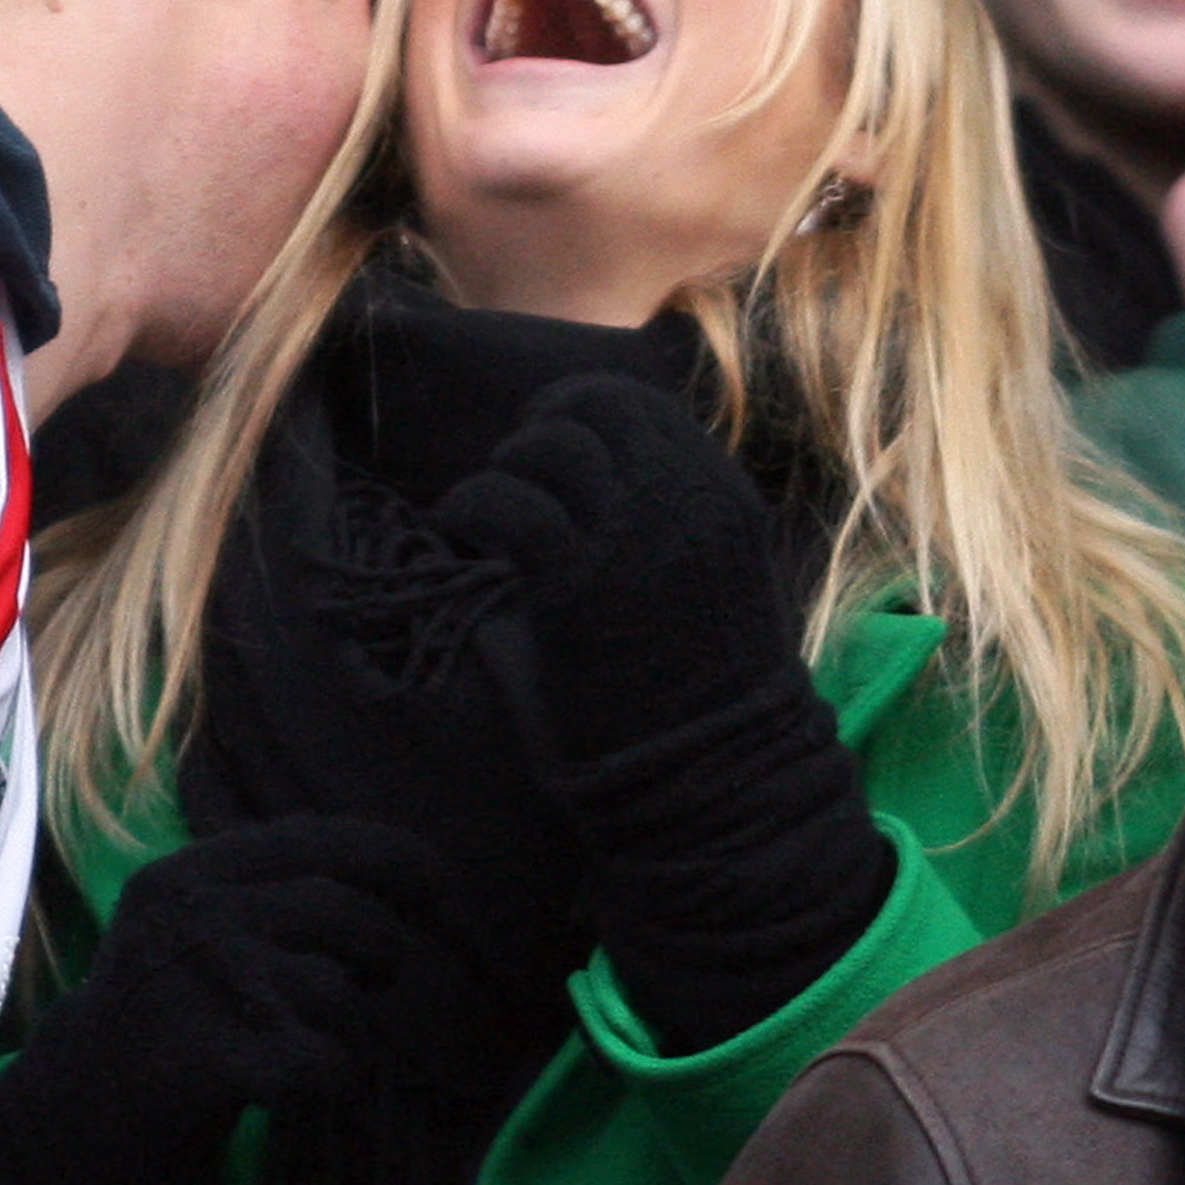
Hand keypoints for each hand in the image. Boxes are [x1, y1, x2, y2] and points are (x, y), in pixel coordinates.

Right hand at [0, 817, 450, 1184]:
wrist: (82, 1120)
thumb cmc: (164, 1014)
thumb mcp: (188, 925)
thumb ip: (267, 889)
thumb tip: (400, 872)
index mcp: (187, 875)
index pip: (315, 841)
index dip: (390, 858)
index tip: (439, 884)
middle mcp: (191, 917)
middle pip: (342, 913)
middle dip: (384, 949)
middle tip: (383, 976)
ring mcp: (202, 987)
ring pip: (339, 991)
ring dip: (351, 1025)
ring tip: (313, 1039)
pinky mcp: (215, 1060)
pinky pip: (328, 1062)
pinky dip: (334, 1078)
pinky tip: (301, 1084)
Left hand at [431, 370, 799, 777]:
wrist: (718, 778)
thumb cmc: (712, 693)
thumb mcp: (724, 580)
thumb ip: (680, 520)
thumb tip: (609, 478)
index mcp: (724, 498)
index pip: (647, 406)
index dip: (587, 409)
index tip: (554, 436)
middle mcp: (685, 503)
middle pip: (596, 406)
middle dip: (543, 425)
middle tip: (516, 467)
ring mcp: (632, 540)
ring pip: (548, 447)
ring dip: (507, 468)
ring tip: (490, 509)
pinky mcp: (575, 586)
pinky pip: (504, 504)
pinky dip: (470, 503)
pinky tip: (459, 525)